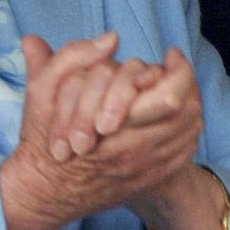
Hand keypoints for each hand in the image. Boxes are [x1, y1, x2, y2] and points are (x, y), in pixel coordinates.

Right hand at [0, 34, 202, 229]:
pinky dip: (185, 129)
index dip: (177, 69)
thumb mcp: (42, 89)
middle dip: (185, 82)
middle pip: (186, 112)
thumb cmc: (41, 138)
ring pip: (188, 131)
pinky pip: (183, 152)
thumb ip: (73, 56)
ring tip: (177, 86)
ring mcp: (145, 167)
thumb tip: (111, 38)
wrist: (43, 191)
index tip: (170, 54)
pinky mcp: (147, 179)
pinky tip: (175, 116)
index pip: (168, 95)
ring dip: (189, 103)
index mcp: (113, 126)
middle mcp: (136, 149)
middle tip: (176, 66)